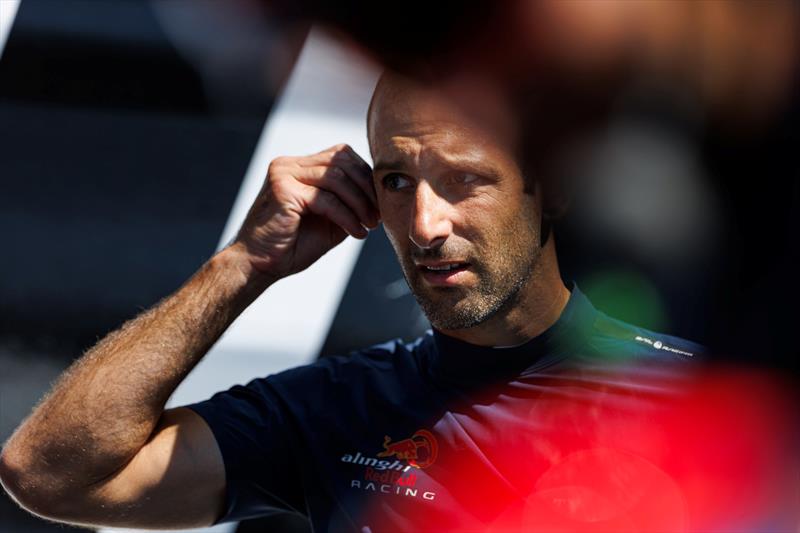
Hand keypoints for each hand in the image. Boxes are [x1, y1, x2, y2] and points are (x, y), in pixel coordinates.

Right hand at [230, 144, 378, 280]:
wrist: (260, 266)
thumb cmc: (292, 245)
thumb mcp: (330, 220)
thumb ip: (348, 202)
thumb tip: (379, 194)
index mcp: (298, 166)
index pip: (341, 154)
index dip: (365, 176)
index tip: (378, 205)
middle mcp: (289, 164)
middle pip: (342, 159)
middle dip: (366, 187)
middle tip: (378, 215)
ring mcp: (284, 173)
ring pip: (337, 177)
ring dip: (360, 204)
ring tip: (369, 225)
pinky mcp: (283, 189)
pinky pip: (327, 199)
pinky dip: (347, 217)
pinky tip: (356, 233)